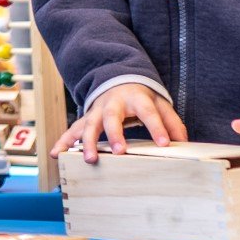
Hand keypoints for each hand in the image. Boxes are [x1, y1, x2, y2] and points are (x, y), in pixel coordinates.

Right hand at [50, 82, 186, 161]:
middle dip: (114, 134)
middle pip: (112, 117)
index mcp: (136, 98)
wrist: (116, 80)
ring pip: (89, 125)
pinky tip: (57, 154)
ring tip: (89, 159)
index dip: (157, 127)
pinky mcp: (86, 119)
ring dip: (87, 142)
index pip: (148, 113)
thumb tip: (182, 142)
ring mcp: (96, 111)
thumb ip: (171, 121)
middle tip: (118, 151)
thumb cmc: (141, 97)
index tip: (164, 144)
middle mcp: (113, 104)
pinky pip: (72, 130)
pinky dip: (64, 142)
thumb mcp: (159, 103)